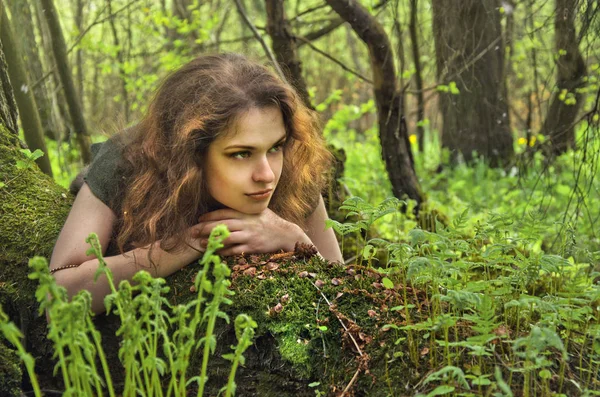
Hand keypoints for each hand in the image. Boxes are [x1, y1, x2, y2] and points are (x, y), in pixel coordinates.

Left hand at [191, 208, 308, 255]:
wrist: (286, 234)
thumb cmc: (270, 222)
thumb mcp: (258, 211)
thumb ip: (244, 210)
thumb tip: (229, 210)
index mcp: (245, 213)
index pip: (223, 213)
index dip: (209, 216)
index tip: (199, 219)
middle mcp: (245, 223)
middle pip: (220, 225)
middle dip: (204, 229)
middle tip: (192, 232)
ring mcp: (248, 235)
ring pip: (225, 238)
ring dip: (211, 242)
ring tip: (201, 245)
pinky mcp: (252, 247)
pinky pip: (235, 250)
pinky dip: (224, 252)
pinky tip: (216, 254)